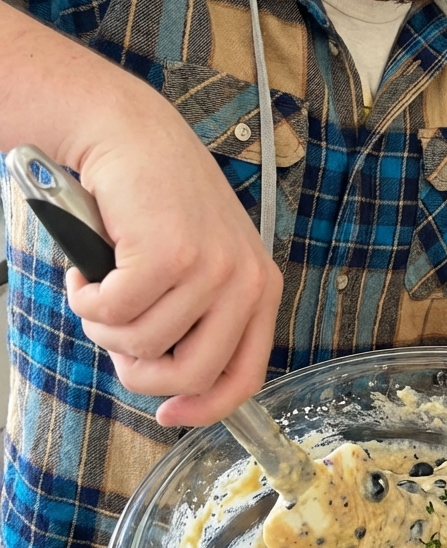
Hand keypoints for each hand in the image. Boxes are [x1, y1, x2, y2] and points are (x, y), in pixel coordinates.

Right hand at [64, 87, 281, 427]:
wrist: (130, 134)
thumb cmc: (157, 201)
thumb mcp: (198, 264)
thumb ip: (194, 320)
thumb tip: (168, 390)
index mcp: (259, 287)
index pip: (246, 376)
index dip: (204, 408)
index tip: (168, 414)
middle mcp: (244, 279)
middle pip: (192, 374)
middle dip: (139, 371)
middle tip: (114, 338)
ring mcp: (209, 267)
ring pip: (141, 345)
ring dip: (103, 324)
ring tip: (100, 285)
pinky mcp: (167, 254)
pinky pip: (112, 313)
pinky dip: (86, 298)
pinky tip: (87, 267)